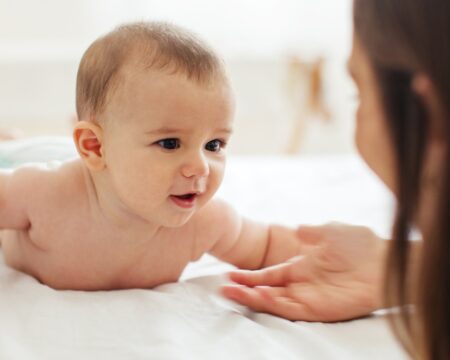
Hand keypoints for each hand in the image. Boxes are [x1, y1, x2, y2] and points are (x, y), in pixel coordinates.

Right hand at [222, 223, 386, 321]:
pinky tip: (261, 296)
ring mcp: (310, 296)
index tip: (231, 273)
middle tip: (223, 286)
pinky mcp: (320, 308)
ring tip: (233, 292)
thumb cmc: (361, 244)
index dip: (251, 275)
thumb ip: (312, 232)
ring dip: (254, 298)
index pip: (270, 273)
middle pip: (268, 289)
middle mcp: (302, 283)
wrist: (386, 260)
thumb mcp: (331, 232)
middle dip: (246, 288)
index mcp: (301, 266)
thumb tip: (296, 230)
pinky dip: (275, 304)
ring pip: (275, 301)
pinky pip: (293, 309)